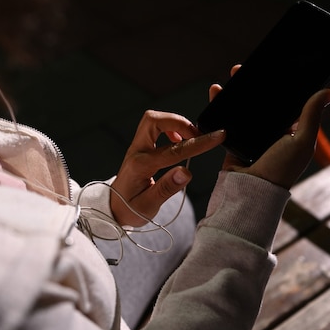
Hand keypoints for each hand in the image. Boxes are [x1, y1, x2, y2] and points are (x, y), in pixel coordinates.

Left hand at [111, 110, 225, 225]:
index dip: (198, 143)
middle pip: (154, 120)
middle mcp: (136, 151)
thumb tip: (186, 172)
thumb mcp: (149, 205)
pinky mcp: (140, 147)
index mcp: (140, 166)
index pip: (173, 150)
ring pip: (154, 120)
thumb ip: (167, 188)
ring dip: (175, 123)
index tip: (217, 137)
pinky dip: (170, 128)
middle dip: (179, 122)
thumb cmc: (130, 209)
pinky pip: (154, 127)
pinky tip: (178, 140)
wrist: (112, 208)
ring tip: (190, 137)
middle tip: (197, 135)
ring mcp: (137, 147)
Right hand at [209, 65, 329, 188]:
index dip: (278, 86)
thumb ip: (311, 115)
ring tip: (229, 79)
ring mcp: (251, 138)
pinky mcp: (234, 142)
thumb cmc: (280, 170)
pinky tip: (217, 94)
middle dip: (253, 85)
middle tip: (243, 70)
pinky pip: (227, 120)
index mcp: (290, 132)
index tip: (270, 69)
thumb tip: (328, 92)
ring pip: (243, 109)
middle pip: (261, 103)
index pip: (285, 103)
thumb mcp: (301, 140)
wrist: (250, 191)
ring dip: (235, 93)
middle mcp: (271, 134)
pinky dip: (220, 107)